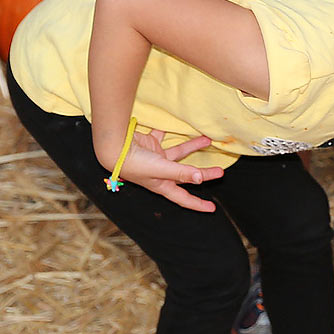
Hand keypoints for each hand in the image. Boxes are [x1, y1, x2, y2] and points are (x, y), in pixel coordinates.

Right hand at [107, 127, 223, 211]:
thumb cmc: (134, 163)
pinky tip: (179, 125)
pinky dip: (169, 132)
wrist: (113, 148)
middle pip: (186, 175)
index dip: (197, 204)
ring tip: (207, 140)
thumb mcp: (161, 169)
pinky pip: (164, 137)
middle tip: (220, 171)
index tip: (212, 208)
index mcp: (162, 185)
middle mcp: (160, 174)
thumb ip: (181, 172)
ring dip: (192, 147)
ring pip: (179, 154)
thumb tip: (201, 178)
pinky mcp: (151, 145)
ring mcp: (156, 159)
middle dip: (203, 174)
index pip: (183, 198)